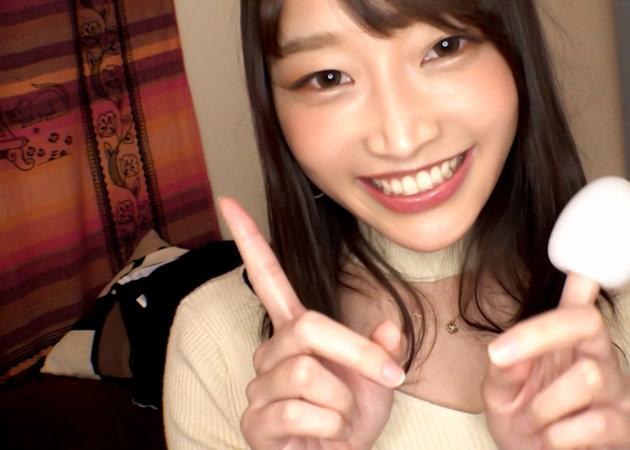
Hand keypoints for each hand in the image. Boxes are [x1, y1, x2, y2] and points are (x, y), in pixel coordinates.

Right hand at [220, 198, 405, 448]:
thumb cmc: (350, 420)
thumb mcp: (378, 383)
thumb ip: (381, 352)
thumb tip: (390, 327)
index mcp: (297, 334)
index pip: (268, 280)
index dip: (251, 243)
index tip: (230, 202)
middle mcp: (271, 352)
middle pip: (307, 327)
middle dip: (357, 353)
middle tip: (389, 378)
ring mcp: (259, 387)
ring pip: (306, 373)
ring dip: (344, 401)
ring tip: (344, 419)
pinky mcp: (256, 421)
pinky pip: (298, 411)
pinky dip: (331, 426)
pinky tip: (327, 436)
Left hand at [482, 274, 629, 448]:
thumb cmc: (524, 426)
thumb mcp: (500, 394)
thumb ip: (503, 367)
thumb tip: (506, 346)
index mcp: (569, 343)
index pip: (580, 303)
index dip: (583, 280)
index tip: (578, 267)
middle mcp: (600, 357)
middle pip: (588, 321)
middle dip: (538, 334)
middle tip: (499, 356)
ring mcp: (621, 390)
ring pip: (588, 376)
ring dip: (545, 405)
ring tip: (534, 426)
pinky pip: (596, 422)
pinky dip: (560, 436)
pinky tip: (553, 443)